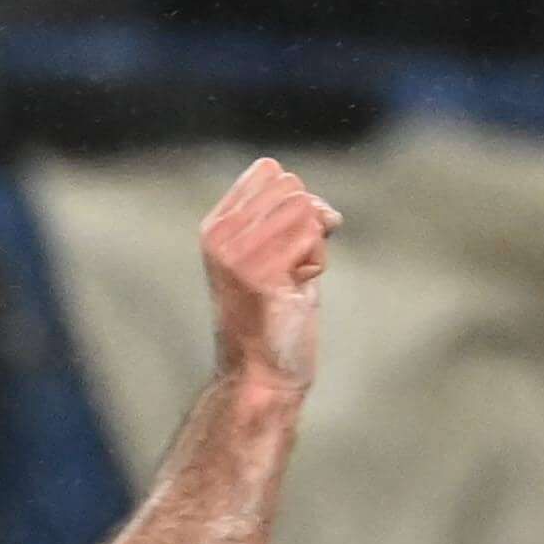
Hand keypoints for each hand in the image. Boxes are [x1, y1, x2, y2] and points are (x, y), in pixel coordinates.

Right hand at [199, 156, 336, 392]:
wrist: (262, 372)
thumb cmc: (277, 314)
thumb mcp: (281, 256)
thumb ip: (296, 220)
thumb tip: (327, 210)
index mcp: (216, 225)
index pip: (271, 171)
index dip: (298, 201)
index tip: (286, 243)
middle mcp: (219, 234)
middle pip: (294, 188)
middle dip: (309, 225)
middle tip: (289, 267)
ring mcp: (235, 252)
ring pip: (306, 210)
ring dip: (314, 247)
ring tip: (288, 280)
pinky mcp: (258, 271)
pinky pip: (312, 236)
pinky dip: (316, 262)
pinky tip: (292, 290)